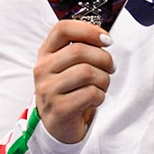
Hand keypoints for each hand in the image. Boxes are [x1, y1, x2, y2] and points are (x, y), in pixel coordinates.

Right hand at [34, 20, 114, 144]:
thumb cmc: (69, 91)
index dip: (89, 30)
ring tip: (100, 86)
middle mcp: (43, 69)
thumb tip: (104, 39)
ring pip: (87, 72)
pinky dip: (100, 96)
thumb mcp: (68, 66)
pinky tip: (94, 100)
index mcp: (46, 53)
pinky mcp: (59, 108)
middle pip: (80, 51)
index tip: (106, 40)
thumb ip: (81, 49)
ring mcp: (48, 89)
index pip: (63, 29)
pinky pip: (90, 93)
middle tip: (110, 69)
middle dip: (104, 59)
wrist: (57, 125)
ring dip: (103, 80)